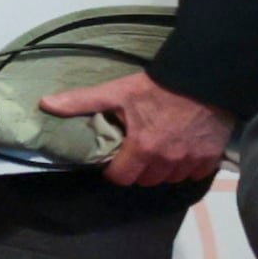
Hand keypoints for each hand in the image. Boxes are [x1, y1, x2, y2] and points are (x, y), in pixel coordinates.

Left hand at [35, 68, 236, 188]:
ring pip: (171, 178)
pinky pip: (196, 173)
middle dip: (138, 170)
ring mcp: (192, 160)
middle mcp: (168, 160)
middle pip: (147, 180)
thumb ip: (81, 102)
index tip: (114, 161)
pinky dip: (188, 167)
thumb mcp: (116, 92)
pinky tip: (182, 151)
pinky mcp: (212, 157)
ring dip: (163, 170)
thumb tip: (45, 104)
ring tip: (158, 152)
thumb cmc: (157, 87)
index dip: (115, 171)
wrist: (203, 78)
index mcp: (142, 149)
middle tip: (135, 154)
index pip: (122, 178)